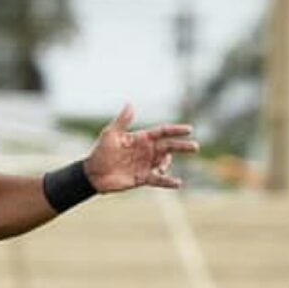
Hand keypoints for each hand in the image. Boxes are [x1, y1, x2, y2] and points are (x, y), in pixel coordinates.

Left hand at [84, 104, 198, 192]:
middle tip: (195, 147)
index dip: (175, 130)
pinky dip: (168, 181)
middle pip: (169, 147)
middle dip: (182, 146)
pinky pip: (159, 180)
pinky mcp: (143, 178)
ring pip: (165, 162)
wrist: (93, 174)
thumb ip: (123, 121)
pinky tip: (178, 183)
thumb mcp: (111, 134)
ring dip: (167, 164)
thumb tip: (131, 104)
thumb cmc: (100, 151)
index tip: (189, 129)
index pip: (162, 132)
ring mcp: (146, 164)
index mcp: (141, 138)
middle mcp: (147, 150)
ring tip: (160, 167)